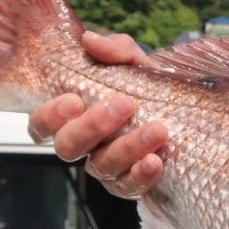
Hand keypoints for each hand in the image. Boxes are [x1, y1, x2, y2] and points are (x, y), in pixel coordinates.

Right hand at [27, 31, 168, 198]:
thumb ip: (117, 50)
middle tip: (123, 105)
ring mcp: (106, 167)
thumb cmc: (148, 90)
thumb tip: (91, 40)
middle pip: (67, 146)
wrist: (187, 121)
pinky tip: (156, 161)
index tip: (74, 99)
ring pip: (102, 166)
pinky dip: (141, 176)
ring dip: (129, 147)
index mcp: (74, 116)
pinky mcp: (130, 184)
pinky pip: (128, 187)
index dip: (49, 116)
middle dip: (92, 126)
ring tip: (158, 129)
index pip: (40, 124)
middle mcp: (84, 145)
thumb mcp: (136, 64)